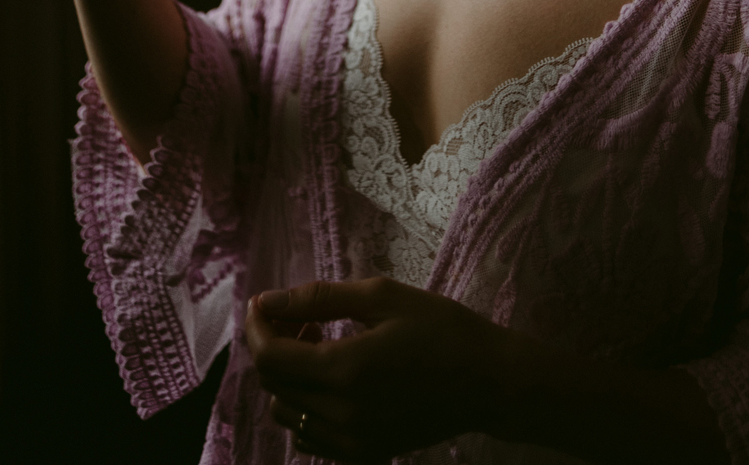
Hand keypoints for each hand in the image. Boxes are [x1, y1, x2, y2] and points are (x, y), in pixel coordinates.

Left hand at [245, 278, 515, 462]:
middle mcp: (339, 413)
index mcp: (345, 369)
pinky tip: (334, 384)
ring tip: (323, 349)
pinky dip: (305, 408)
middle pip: (273, 383)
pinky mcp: (361, 454)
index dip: (257, 327)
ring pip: (286, 412)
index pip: (269, 356)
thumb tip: (267, 301)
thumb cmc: (444, 329)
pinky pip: (308, 436)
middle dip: (275, 346)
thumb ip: (320, 299)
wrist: (491, 382)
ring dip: (290, 378)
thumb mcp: (386, 298)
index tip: (264, 305)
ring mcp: (349, 440)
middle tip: (306, 321)